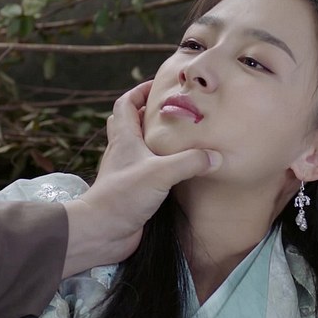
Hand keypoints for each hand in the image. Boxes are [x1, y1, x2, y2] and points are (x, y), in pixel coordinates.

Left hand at [62, 81, 220, 276]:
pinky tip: (173, 170)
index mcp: (124, 139)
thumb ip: (190, 161)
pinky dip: (157, 164)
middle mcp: (122, 152)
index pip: (126, 104)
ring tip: (176, 136)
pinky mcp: (131, 191)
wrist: (101, 231)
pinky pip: (144, 170)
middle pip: (128, 122)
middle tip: (169, 110)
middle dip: (145, 112)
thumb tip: (215, 156)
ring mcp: (125, 172)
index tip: (158, 85)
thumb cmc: (123, 196)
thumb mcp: (161, 173)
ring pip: (136, 147)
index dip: (139, 92)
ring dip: (151, 138)